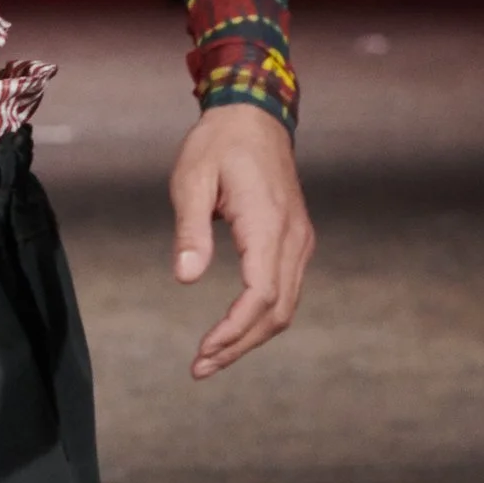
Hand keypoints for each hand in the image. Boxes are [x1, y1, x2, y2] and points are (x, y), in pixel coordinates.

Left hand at [169, 104, 313, 378]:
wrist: (254, 114)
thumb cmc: (217, 144)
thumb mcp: (191, 180)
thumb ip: (190, 230)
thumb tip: (185, 277)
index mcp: (268, 225)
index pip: (260, 295)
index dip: (233, 330)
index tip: (203, 352)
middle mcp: (293, 238)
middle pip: (276, 311)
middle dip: (239, 345)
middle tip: (200, 368)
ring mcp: (299, 240)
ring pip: (285, 306)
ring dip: (250, 337)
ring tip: (212, 358)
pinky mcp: (295, 240)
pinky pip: (285, 290)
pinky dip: (261, 317)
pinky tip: (234, 329)